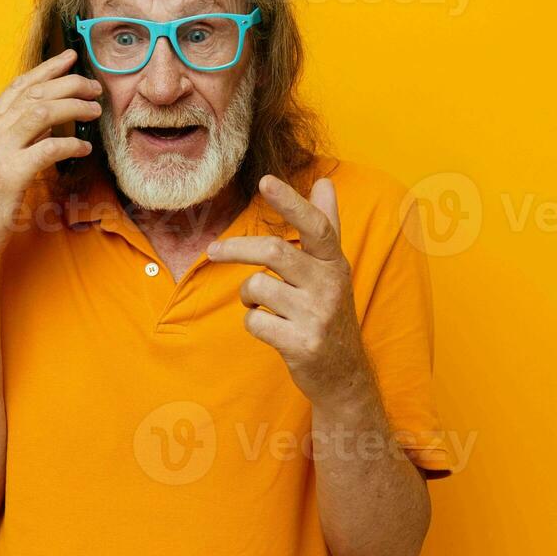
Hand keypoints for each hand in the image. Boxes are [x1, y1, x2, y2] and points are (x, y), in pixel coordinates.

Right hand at [0, 49, 99, 261]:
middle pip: (34, 94)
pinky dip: (70, 144)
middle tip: (94, 87)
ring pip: (41, 113)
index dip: (46, 68)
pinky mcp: (10, 174)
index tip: (71, 57)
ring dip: (73, 107)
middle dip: (69, 84)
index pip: (19, 86)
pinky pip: (48, 148)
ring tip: (94, 110)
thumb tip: (48, 118)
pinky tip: (84, 148)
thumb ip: (19, 135)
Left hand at [207, 175, 371, 407]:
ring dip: (247, 295)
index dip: (290, 202)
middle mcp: (329, 286)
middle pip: (274, 252)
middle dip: (236, 249)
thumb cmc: (330, 312)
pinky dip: (253, 322)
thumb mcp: (334, 269)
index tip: (265, 180)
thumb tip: (325, 181)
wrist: (344, 374)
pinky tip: (269, 328)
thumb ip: (327, 225)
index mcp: (334, 264)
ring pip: (257, 288)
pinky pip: (255, 321)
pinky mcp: (301, 344)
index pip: (315, 226)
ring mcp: (316, 316)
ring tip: (260, 303)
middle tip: (213, 250)